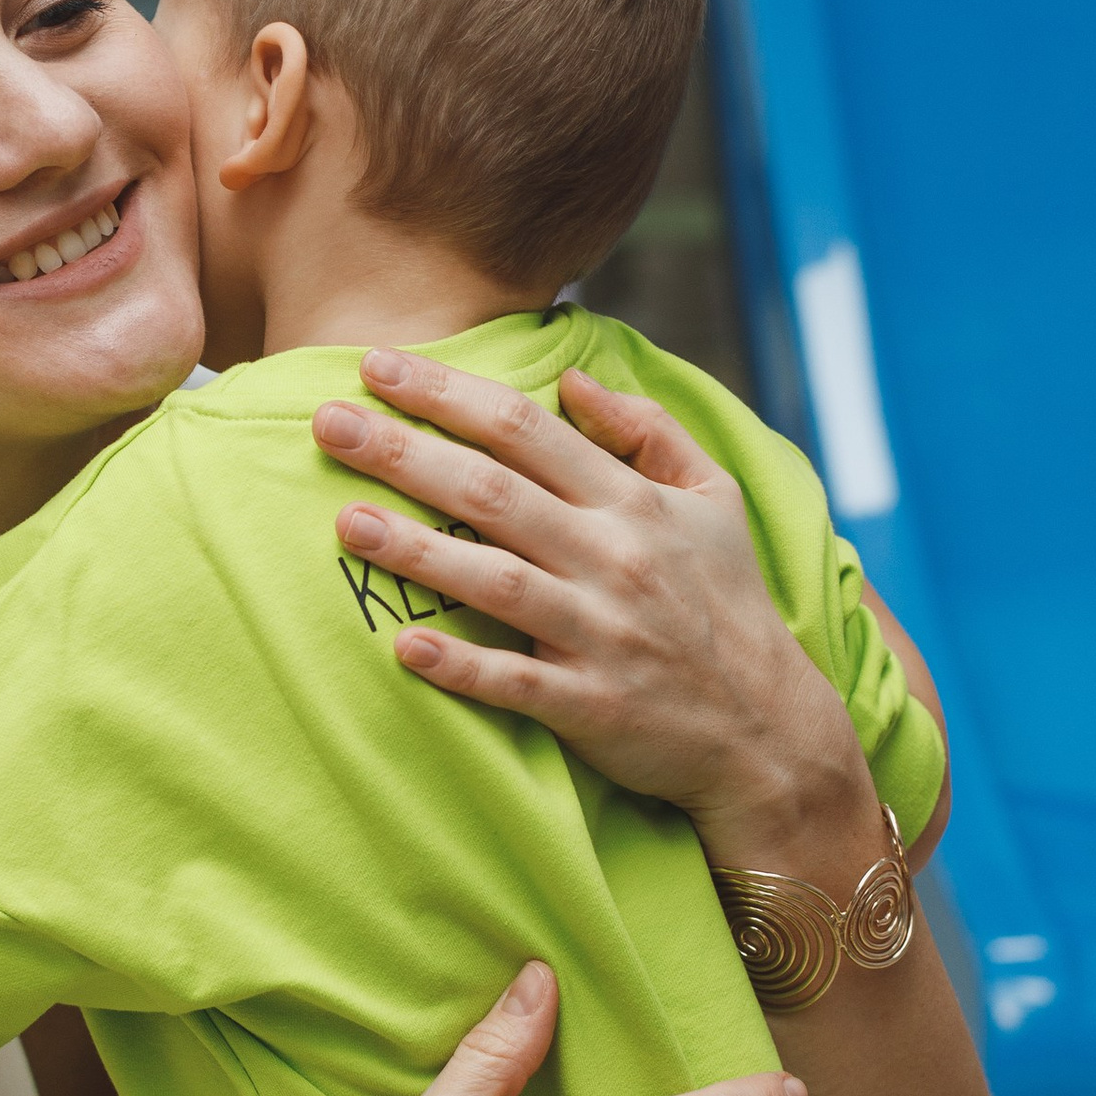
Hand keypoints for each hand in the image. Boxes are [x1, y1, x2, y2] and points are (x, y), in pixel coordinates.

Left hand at [315, 348, 880, 873]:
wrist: (769, 731)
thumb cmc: (728, 605)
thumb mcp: (714, 501)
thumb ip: (648, 432)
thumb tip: (576, 377)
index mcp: (634, 503)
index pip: (526, 429)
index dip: (448, 393)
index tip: (377, 365)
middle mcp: (614, 558)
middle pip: (492, 492)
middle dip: (403, 452)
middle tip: (327, 422)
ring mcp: (601, 633)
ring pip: (494, 581)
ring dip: (415, 550)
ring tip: (345, 522)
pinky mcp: (591, 705)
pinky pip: (514, 683)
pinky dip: (460, 666)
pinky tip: (404, 647)